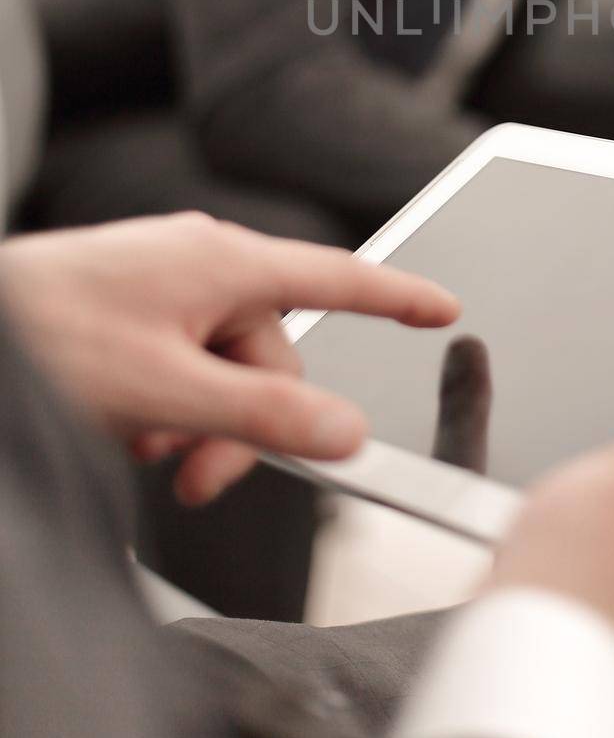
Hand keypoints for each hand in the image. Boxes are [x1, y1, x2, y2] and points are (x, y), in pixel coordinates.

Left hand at [1, 213, 458, 503]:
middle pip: (270, 354)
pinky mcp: (133, 305)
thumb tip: (344, 431)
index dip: (397, 298)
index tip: (443, 309)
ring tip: (141, 446)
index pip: (337, 278)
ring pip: (222, 366)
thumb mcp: (166, 389)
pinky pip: (181, 359)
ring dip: (195, 420)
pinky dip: (165, 402)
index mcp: (225, 262)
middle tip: (195, 476)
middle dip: (241, 423)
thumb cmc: (45, 329)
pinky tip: (123, 425)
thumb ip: (262, 415)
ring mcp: (165, 282)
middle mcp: (202, 263)